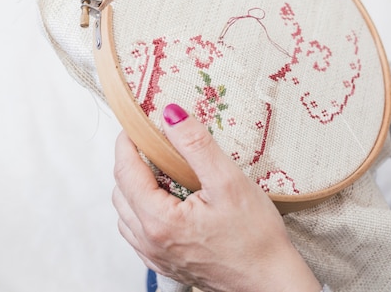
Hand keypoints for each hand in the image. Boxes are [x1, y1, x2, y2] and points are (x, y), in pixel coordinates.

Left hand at [112, 104, 320, 291]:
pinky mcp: (166, 265)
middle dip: (129, 163)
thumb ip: (196, 145)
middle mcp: (150, 242)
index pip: (126, 172)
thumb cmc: (255, 236)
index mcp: (159, 221)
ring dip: (134, 188)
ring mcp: (156, 257)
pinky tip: (167, 201)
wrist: (269, 281)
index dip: (127, 143)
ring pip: (126, 214)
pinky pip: (138, 232)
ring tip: (160, 170)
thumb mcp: (228, 182)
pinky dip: (142, 209)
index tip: (134, 125)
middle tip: (150, 143)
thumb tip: (171, 114)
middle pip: (120, 193)